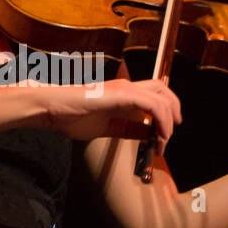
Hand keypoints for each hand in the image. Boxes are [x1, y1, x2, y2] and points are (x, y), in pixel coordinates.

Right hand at [43, 76, 181, 153]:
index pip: (154, 96)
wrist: (53, 109)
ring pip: (163, 98)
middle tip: (170, 135)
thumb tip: (146, 134)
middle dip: (174, 113)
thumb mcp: (107, 128)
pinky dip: (161, 121)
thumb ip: (128, 129)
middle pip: (163, 91)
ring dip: (168, 122)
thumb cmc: (71, 116)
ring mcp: (126, 88)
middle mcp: (127, 87)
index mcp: (123, 94)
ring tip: (164, 141)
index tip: (165, 135)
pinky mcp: (123, 94)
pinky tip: (158, 136)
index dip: (166, 114)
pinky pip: (154, 106)